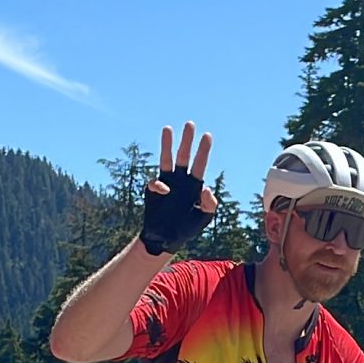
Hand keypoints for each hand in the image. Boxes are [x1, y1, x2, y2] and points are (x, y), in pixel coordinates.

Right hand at [139, 120, 218, 254]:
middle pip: (184, 156)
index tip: (207, 135)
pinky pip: (156, 183)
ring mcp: (166, 183)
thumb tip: (206, 188)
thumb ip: (210, 205)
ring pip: (166, 160)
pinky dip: (160, 185)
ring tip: (168, 128)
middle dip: (187, 141)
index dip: (203, 150)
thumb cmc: (187, 227)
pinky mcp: (153, 191)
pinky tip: (165, 192)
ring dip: (167, 145)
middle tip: (190, 124)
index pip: (200, 164)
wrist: (166, 239)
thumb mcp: (204, 218)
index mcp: (194, 185)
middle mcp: (180, 180)